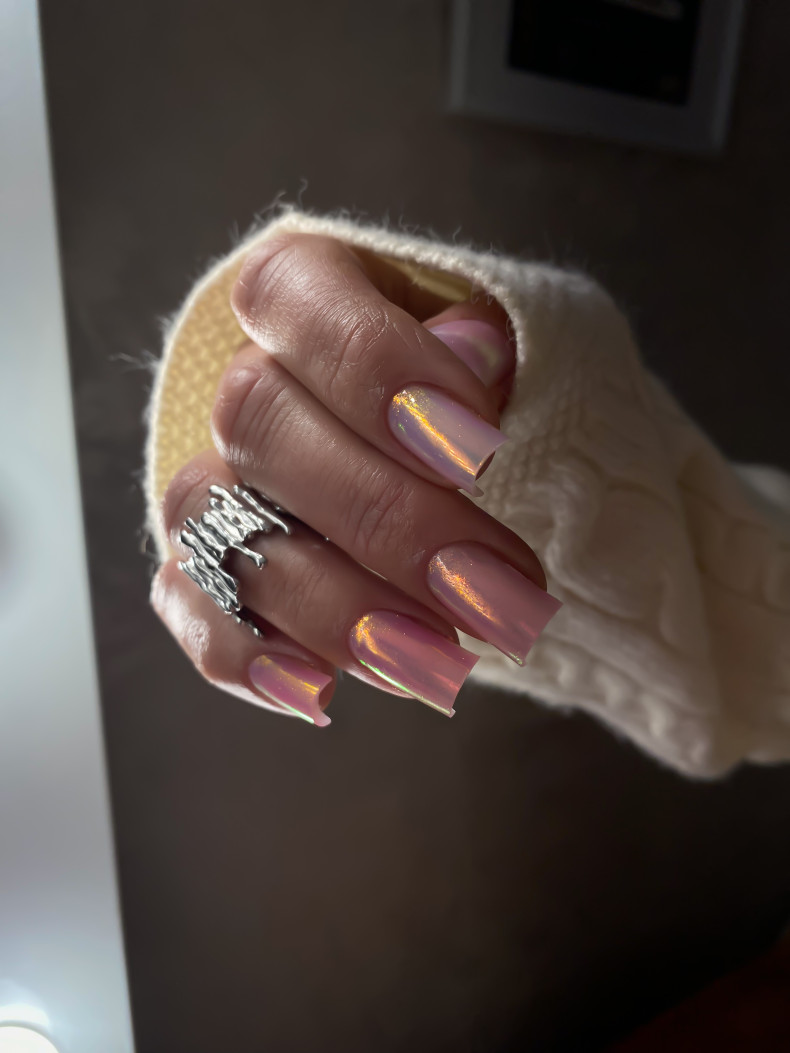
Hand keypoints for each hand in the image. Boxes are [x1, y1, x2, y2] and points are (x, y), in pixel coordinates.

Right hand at [151, 233, 560, 725]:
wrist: (485, 486)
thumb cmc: (505, 411)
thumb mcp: (532, 348)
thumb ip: (505, 342)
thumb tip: (476, 350)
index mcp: (312, 295)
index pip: (294, 293)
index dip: (372, 367)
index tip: (479, 448)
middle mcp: (250, 383)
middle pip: (259, 423)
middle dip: (386, 519)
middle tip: (498, 590)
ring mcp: (219, 480)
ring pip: (222, 527)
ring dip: (331, 602)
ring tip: (441, 662)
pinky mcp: (208, 569)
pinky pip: (190, 608)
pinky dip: (246, 655)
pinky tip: (321, 693)